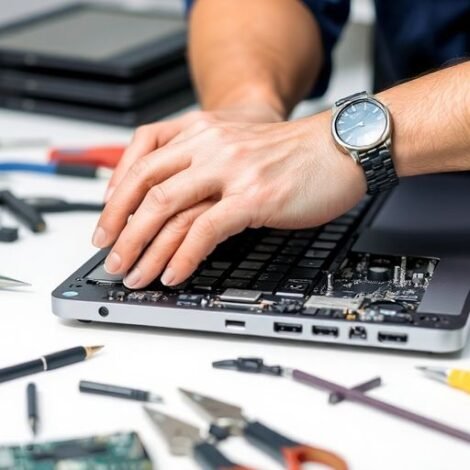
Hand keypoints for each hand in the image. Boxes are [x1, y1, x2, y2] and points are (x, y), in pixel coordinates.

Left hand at [92, 111, 365, 287]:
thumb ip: (204, 164)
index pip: (142, 163)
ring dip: (144, 247)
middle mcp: (210, 146)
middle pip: (147, 188)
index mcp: (202, 133)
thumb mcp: (237, 145)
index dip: (116, 197)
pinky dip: (183, 257)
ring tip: (133, 273)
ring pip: (167, 208)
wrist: (337, 147)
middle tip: (111, 257)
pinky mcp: (253, 197)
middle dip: (121, 228)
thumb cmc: (291, 152)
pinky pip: (204, 230)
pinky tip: (173, 274)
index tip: (107, 224)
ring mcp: (230, 171)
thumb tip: (175, 202)